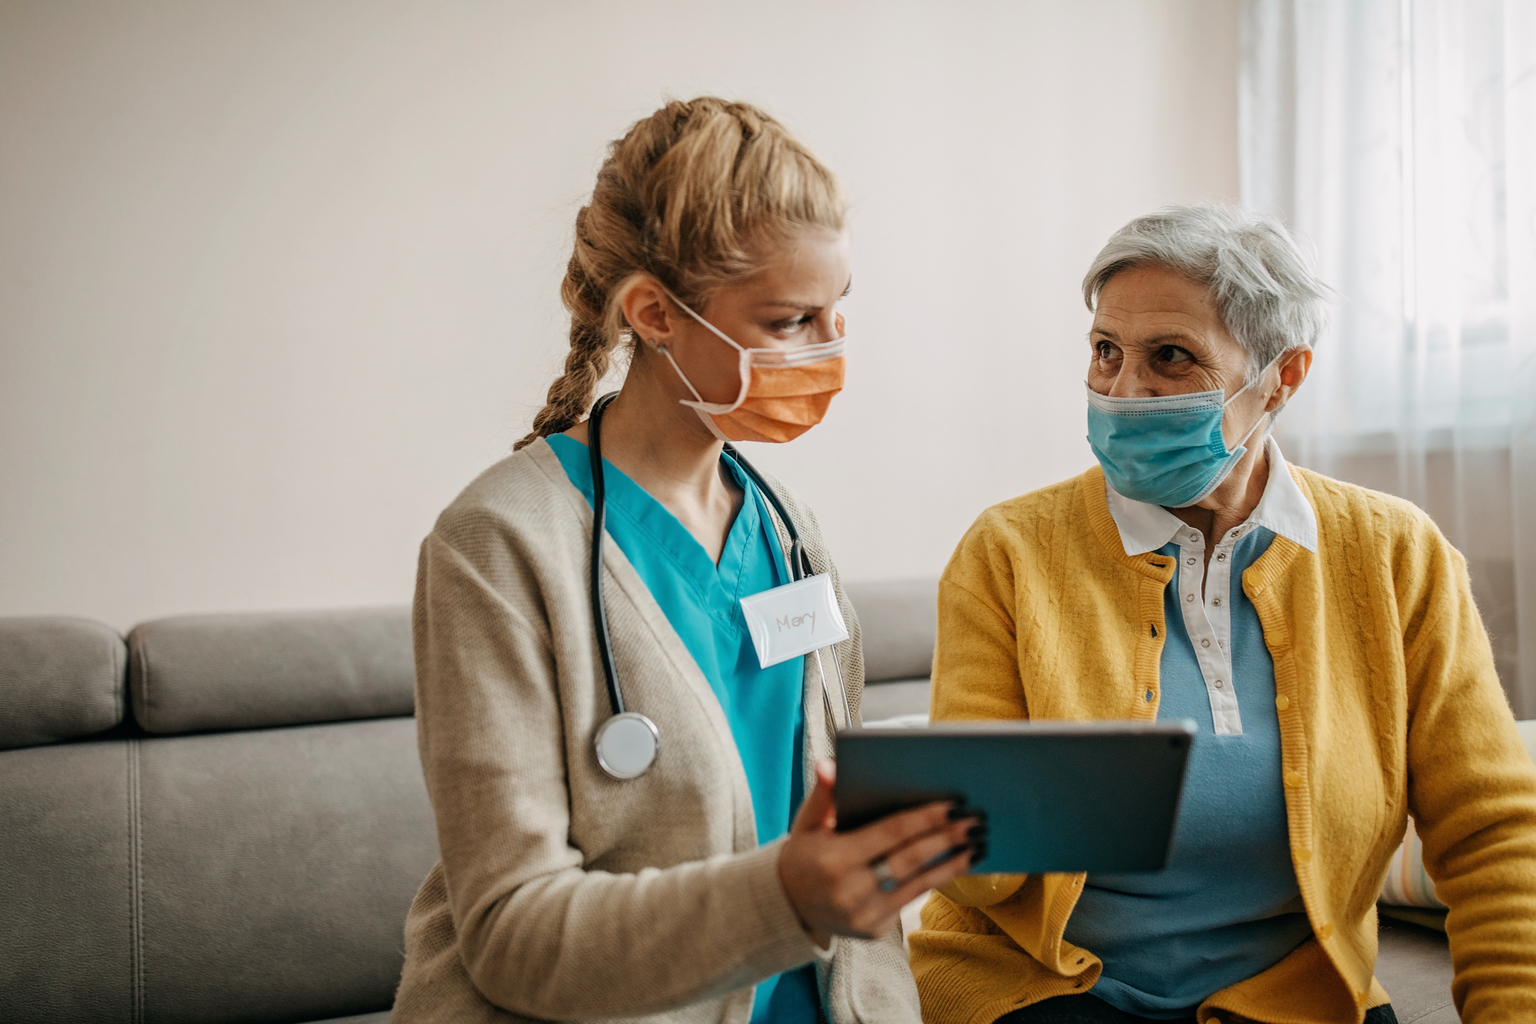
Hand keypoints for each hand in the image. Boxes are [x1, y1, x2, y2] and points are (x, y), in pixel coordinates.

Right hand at [776, 759, 984, 945]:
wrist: (787, 907)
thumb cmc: (803, 855)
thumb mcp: (806, 823)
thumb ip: (823, 794)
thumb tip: (832, 765)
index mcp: (834, 859)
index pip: (890, 833)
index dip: (925, 818)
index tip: (954, 804)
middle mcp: (850, 891)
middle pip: (911, 859)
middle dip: (948, 838)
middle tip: (977, 820)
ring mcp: (864, 915)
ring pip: (919, 884)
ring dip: (953, 863)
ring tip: (979, 843)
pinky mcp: (874, 931)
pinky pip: (912, 900)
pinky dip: (936, 880)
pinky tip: (957, 863)